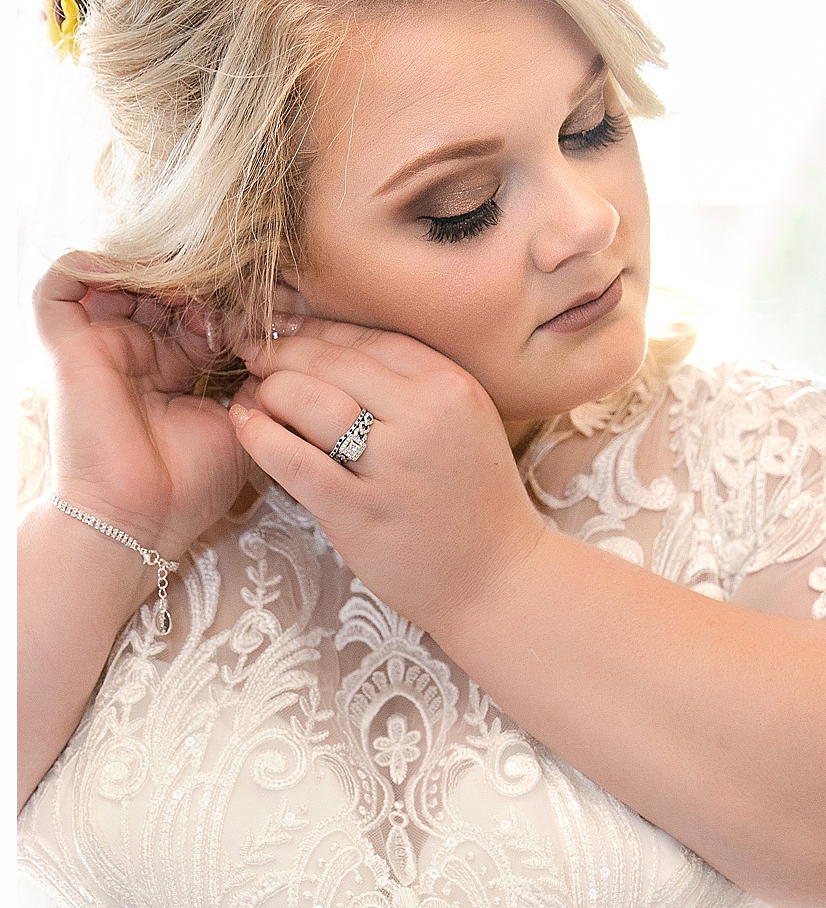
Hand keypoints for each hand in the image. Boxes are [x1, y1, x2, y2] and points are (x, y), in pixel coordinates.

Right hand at [33, 252, 249, 555]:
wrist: (141, 520)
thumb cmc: (190, 484)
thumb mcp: (239, 418)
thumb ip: (256, 377)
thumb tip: (278, 338)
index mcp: (175, 367)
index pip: (197, 306)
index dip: (228, 296)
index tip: (262, 304)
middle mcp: (136, 351)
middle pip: (159, 285)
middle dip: (194, 276)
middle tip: (225, 285)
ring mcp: (102, 347)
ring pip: (116, 275)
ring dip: (152, 267)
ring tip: (185, 282)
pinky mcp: (68, 348)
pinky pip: (61, 285)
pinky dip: (92, 263)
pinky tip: (135, 273)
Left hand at [227, 316, 549, 634]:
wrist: (498, 576)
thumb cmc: (476, 501)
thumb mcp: (466, 423)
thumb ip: (416, 387)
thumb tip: (338, 351)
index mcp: (453, 386)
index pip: (368, 337)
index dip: (315, 330)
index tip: (284, 332)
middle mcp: (426, 416)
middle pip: (331, 360)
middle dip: (279, 352)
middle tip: (252, 356)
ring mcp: (393, 464)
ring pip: (306, 399)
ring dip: (267, 391)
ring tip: (252, 397)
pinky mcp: (360, 509)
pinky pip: (291, 459)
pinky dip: (258, 435)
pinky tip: (245, 428)